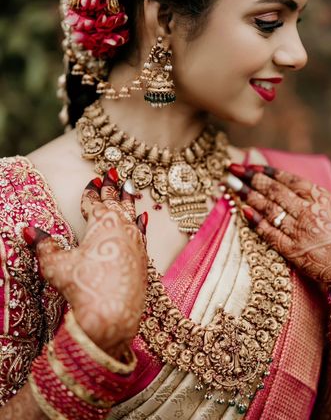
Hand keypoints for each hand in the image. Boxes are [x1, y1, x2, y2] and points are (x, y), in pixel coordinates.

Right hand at [24, 169, 147, 353]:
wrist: (113, 316)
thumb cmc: (84, 287)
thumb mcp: (57, 266)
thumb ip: (45, 246)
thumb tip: (28, 230)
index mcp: (102, 222)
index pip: (94, 202)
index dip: (91, 192)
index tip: (92, 182)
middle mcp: (122, 227)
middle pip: (115, 202)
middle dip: (112, 188)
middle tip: (112, 174)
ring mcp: (136, 242)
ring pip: (131, 213)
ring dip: (128, 199)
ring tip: (129, 186)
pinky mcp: (143, 257)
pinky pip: (142, 231)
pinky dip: (140, 221)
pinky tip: (142, 217)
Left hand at [227, 164, 330, 304]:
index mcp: (323, 198)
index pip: (288, 179)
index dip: (267, 171)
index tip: (252, 165)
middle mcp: (308, 211)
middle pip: (273, 190)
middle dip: (250, 178)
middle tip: (232, 169)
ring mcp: (299, 231)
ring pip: (267, 208)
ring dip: (247, 196)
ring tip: (230, 186)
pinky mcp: (293, 252)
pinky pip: (269, 233)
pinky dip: (255, 221)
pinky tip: (243, 211)